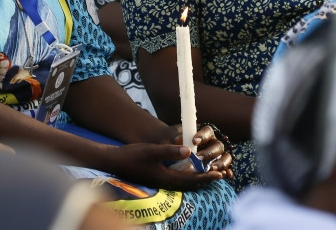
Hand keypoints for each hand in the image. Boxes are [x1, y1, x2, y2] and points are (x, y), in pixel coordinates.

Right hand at [104, 143, 225, 190]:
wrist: (114, 161)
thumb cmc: (131, 155)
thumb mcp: (151, 150)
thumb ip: (169, 151)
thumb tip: (189, 150)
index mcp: (165, 178)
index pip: (191, 180)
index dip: (206, 177)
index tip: (219, 174)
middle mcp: (165, 182)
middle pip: (190, 184)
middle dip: (206, 180)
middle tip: (220, 174)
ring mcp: (161, 182)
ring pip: (184, 183)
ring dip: (198, 179)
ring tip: (210, 173)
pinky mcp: (157, 178)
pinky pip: (177, 180)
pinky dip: (188, 176)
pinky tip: (190, 170)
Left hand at [171, 124, 233, 178]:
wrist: (170, 151)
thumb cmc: (171, 140)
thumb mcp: (171, 137)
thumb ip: (175, 137)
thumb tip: (179, 139)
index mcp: (204, 133)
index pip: (207, 131)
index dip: (203, 136)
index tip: (194, 141)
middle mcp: (213, 143)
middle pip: (218, 146)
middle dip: (210, 153)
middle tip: (199, 159)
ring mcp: (217, 156)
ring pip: (225, 157)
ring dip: (220, 163)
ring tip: (211, 169)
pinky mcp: (218, 167)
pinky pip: (225, 169)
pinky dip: (226, 172)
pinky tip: (227, 175)